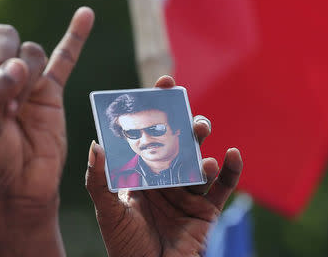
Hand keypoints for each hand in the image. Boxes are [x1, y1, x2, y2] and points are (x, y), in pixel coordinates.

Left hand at [0, 0, 93, 256]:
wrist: (23, 186)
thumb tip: (19, 66)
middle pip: (2, 35)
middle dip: (5, 57)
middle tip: (7, 93)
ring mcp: (26, 80)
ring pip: (31, 49)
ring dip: (29, 73)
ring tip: (22, 106)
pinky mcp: (51, 91)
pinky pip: (65, 57)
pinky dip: (75, 36)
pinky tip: (85, 15)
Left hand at [85, 75, 242, 256]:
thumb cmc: (125, 246)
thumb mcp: (108, 211)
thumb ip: (99, 180)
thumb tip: (96, 145)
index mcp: (142, 174)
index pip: (150, 136)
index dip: (156, 111)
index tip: (162, 85)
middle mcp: (165, 179)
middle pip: (177, 143)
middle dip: (182, 121)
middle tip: (183, 106)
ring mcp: (187, 193)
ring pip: (199, 158)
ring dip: (201, 142)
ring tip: (200, 130)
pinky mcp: (207, 209)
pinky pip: (223, 186)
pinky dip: (230, 169)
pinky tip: (232, 154)